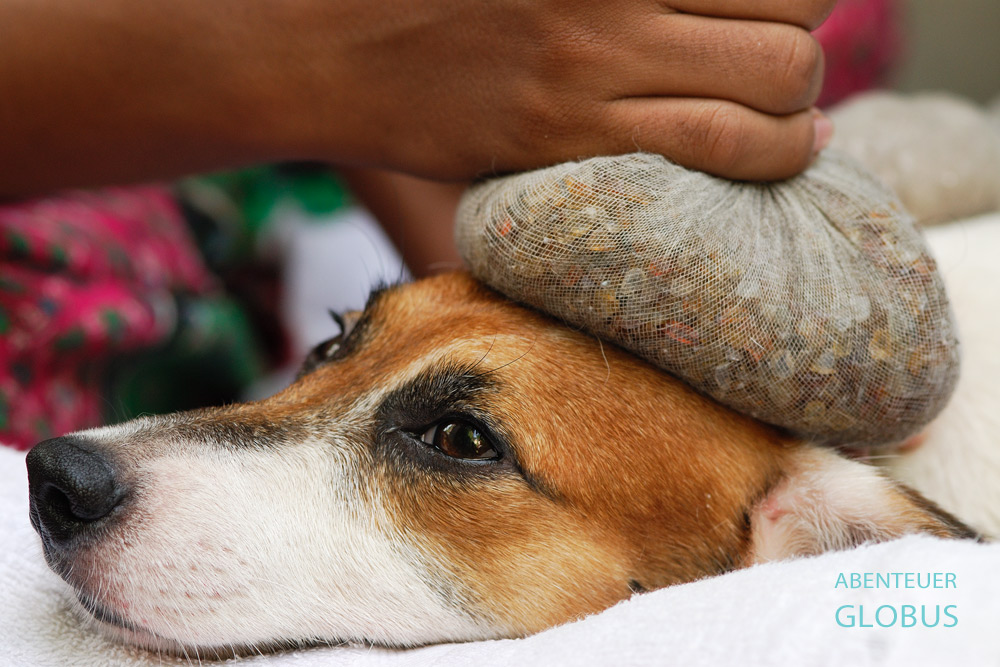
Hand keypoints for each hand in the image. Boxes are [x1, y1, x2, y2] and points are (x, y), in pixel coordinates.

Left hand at [0, 0, 834, 195]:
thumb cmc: (398, 126)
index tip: (785, 135)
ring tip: (745, 15)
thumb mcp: (478, 204)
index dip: (793, 139)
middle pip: (789, 62)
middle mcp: (603, 60)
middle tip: (765, 71)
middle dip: (795, 74)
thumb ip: (551, 231)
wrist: (310, 39)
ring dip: (782, 4)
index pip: (766, 140)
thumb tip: (631, 259)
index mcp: (588, 138)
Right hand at [296, 0, 834, 180]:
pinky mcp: (575, 133)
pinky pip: (722, 145)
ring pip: (778, 78)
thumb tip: (708, 5)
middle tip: (772, 57)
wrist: (333, 47)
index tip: (778, 8)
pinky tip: (775, 150)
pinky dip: (775, 155)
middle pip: (796, 2)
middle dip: (803, 38)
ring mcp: (597, 57)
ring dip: (798, 104)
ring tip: (780, 115)